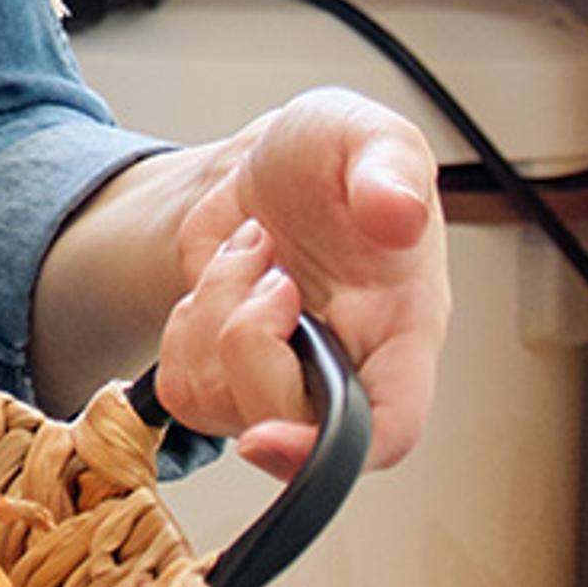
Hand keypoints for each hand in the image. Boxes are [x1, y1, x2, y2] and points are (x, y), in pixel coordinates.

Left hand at [154, 86, 447, 480]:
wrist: (272, 163)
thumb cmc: (333, 158)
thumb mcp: (369, 133)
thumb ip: (392, 167)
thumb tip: (399, 215)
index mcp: (404, 329)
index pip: (391, 430)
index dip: (331, 452)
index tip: (270, 436)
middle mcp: (349, 370)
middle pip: (288, 427)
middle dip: (249, 342)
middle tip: (273, 271)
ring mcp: (286, 379)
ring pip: (221, 403)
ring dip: (216, 312)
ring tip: (252, 256)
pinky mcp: (228, 371)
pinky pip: (183, 385)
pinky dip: (183, 326)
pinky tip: (222, 278)